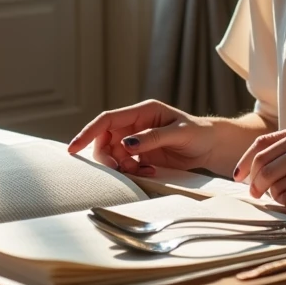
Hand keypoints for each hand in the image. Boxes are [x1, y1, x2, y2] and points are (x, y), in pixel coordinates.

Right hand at [66, 100, 219, 176]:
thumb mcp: (179, 132)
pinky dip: (132, 173)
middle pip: (105, 140)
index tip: (74, 148)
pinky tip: (149, 173)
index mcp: (142, 112)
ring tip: (142, 171)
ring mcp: (137, 141)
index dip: (88, 132)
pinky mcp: (142, 156)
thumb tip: (127, 144)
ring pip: (114, 155)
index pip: (107, 120)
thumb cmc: (198, 133)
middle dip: (107, 157)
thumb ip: (153, 138)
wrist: (211, 146)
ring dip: (121, 167)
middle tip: (120, 169)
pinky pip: (126, 166)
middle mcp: (135, 125)